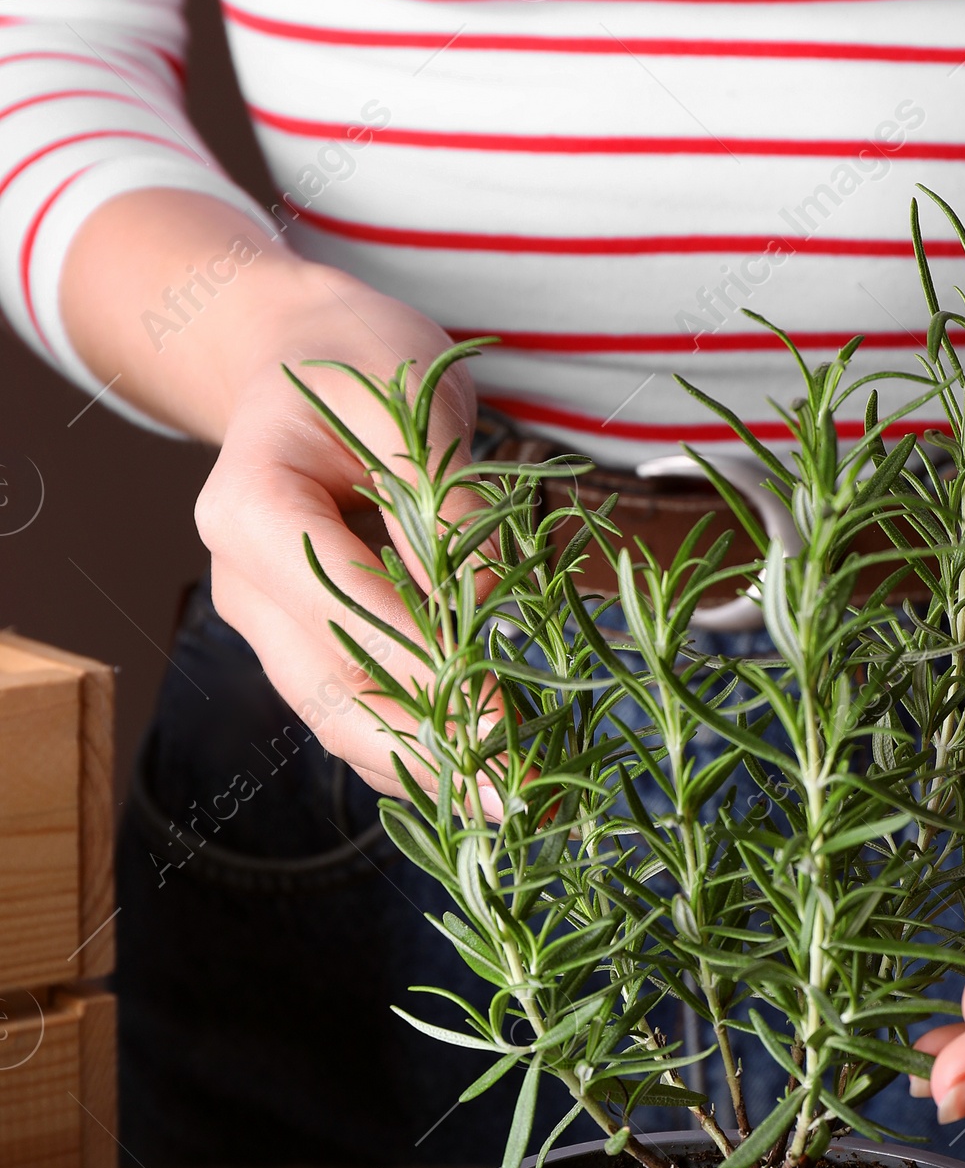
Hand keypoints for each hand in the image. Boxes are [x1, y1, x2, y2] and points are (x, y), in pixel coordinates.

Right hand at [60, 191, 468, 789]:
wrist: (302, 360)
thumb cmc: (359, 363)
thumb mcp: (413, 401)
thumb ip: (448, 500)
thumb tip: (490, 607)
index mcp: (248, 507)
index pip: (339, 605)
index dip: (423, 666)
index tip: (503, 720)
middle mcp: (241, 583)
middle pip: (330, 688)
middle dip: (429, 751)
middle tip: (520, 802)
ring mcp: (266, 625)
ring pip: (342, 719)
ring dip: (427, 769)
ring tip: (517, 808)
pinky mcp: (304, 646)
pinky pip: (358, 711)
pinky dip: (420, 748)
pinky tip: (489, 779)